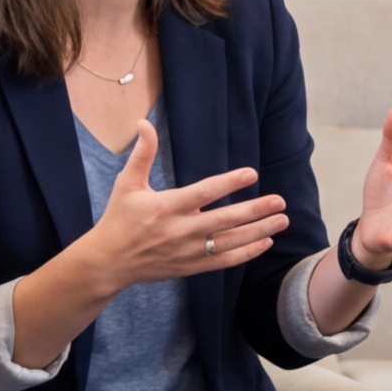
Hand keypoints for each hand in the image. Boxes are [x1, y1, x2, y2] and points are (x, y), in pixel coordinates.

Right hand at [74, 121, 289, 292]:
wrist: (109, 261)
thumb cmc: (119, 218)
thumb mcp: (126, 183)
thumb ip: (142, 154)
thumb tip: (144, 123)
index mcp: (165, 208)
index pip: (203, 193)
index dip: (228, 184)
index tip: (251, 173)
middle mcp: (179, 231)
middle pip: (224, 221)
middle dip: (255, 211)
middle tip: (279, 201)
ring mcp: (187, 252)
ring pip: (229, 243)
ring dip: (258, 232)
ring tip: (282, 220)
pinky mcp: (191, 267)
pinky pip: (224, 261)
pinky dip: (246, 253)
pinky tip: (265, 242)